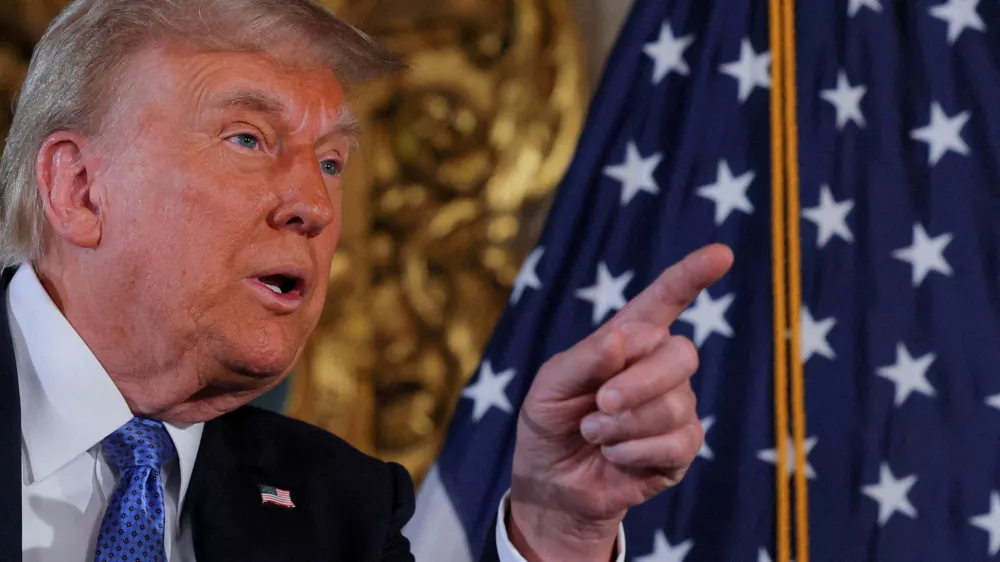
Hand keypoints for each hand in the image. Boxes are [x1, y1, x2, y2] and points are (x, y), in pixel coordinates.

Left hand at [507, 244, 733, 561]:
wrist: (551, 484)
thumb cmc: (549, 423)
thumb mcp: (549, 386)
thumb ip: (584, 359)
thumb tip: (624, 338)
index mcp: (628, 339)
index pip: (666, 299)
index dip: (692, 276)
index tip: (721, 254)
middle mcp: (659, 367)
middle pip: (681, 354)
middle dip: (639, 382)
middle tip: (600, 403)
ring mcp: (676, 407)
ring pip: (675, 404)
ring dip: (625, 423)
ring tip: (594, 434)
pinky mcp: (682, 448)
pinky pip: (677, 442)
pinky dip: (635, 450)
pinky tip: (615, 455)